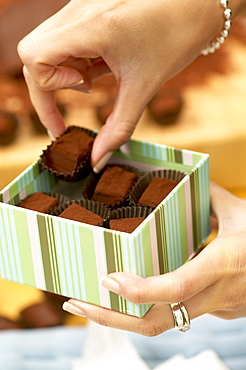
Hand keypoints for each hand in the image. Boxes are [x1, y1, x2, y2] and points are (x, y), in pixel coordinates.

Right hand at [17, 0, 227, 170]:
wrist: (199, 4)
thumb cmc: (176, 37)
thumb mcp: (143, 87)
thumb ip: (118, 128)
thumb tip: (98, 160)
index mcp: (89, 26)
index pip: (34, 58)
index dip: (44, 93)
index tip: (65, 115)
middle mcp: (78, 11)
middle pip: (34, 52)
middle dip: (49, 86)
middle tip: (78, 100)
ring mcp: (81, 7)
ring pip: (49, 46)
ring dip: (65, 72)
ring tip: (95, 80)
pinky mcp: (88, 10)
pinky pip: (66, 39)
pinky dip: (75, 61)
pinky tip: (100, 67)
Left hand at [63, 182, 245, 335]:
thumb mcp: (240, 211)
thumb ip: (208, 194)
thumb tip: (184, 174)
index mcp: (223, 264)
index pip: (175, 288)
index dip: (137, 290)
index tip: (107, 279)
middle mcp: (216, 296)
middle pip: (156, 323)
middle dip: (109, 317)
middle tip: (75, 301)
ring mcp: (217, 311)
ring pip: (161, 325)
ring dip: (121, 316)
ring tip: (91, 300)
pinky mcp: (217, 314)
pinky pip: (176, 315)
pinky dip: (147, 307)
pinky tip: (129, 294)